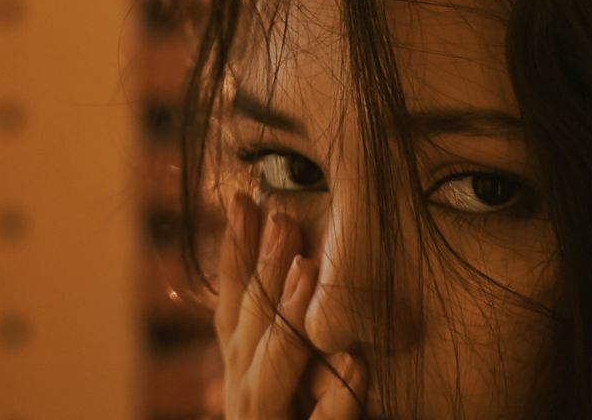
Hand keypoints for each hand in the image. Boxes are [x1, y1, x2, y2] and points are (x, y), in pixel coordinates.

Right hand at [215, 190, 366, 418]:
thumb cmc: (305, 416)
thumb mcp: (291, 373)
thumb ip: (284, 328)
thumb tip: (297, 254)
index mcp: (243, 372)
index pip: (233, 304)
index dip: (233, 251)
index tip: (242, 194)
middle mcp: (246, 399)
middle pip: (247, 329)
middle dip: (260, 270)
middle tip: (281, 214)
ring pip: (269, 380)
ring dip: (286, 324)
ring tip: (308, 270)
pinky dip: (338, 403)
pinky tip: (359, 367)